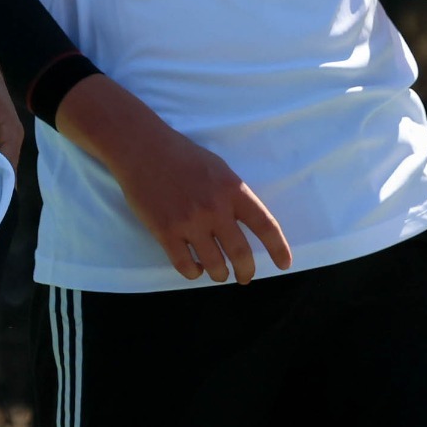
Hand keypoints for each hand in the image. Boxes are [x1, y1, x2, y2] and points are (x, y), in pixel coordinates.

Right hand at [58, 77, 291, 283]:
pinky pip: (185, 265)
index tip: (284, 265)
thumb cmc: (183, 156)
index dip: (278, 248)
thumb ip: (234, 195)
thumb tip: (248, 223)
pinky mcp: (165, 231)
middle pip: (240, 253)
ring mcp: (189, 221)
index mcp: (232, 189)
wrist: (142, 148)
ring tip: (219, 274)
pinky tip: (195, 268)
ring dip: (219, 275)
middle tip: (245, 277)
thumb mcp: (219, 168)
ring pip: (214, 265)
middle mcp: (214, 208)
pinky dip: (193, 272)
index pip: (265, 225)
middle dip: (246, 271)